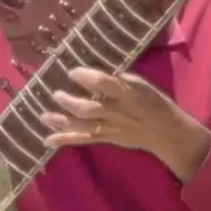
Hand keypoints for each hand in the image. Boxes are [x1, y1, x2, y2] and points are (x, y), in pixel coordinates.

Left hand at [43, 67, 210, 172]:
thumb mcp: (140, 85)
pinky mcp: (107, 139)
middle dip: (69, 102)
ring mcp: (111, 127)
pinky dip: (65, 140)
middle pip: (89, 108)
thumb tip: (91, 70)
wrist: (167, 131)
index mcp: (128, 93)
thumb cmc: (153, 101)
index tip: (72, 72)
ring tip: (44, 116)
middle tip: (54, 94)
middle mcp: (118, 111)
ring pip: (83, 126)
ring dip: (61, 122)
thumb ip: (118, 80)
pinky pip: (84, 140)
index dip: (87, 77)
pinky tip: (47, 140)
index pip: (105, 83)